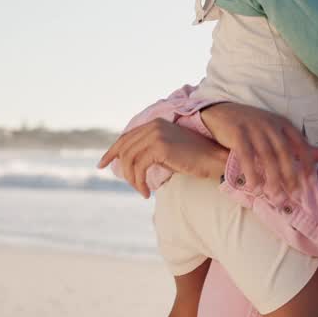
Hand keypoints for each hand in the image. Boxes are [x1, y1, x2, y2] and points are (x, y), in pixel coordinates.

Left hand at [98, 119, 226, 197]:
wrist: (216, 159)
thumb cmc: (196, 159)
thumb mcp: (169, 151)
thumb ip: (151, 150)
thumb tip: (129, 162)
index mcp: (155, 123)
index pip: (126, 137)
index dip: (111, 151)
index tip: (101, 164)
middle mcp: (154, 125)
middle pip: (124, 149)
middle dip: (123, 170)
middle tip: (132, 186)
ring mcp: (156, 134)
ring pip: (130, 160)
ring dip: (133, 180)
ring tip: (142, 191)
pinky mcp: (160, 147)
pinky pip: (139, 168)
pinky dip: (139, 183)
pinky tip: (147, 193)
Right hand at [199, 103, 317, 198]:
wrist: (222, 112)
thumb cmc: (254, 127)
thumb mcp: (279, 133)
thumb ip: (300, 146)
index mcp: (284, 124)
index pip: (301, 146)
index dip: (307, 165)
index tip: (311, 185)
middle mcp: (271, 125)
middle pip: (284, 153)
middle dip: (291, 176)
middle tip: (294, 196)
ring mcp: (254, 128)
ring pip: (267, 156)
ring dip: (272, 179)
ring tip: (276, 197)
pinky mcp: (237, 132)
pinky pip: (246, 156)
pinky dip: (252, 172)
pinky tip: (255, 187)